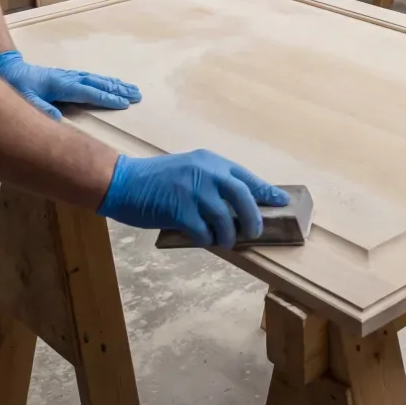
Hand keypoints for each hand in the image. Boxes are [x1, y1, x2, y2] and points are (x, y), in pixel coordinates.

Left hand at [0, 50, 140, 120]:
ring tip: (131, 88)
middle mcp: (69, 78)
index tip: (124, 103)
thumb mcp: (25, 100)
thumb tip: (59, 120)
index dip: (107, 99)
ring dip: (115, 84)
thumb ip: (41, 109)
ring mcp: (69, 76)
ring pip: (97, 79)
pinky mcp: (67, 77)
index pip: (89, 93)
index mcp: (62, 85)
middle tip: (137, 94)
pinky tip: (110, 83)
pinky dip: (104, 81)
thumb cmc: (16, 86)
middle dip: (118, 89)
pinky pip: (91, 78)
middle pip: (98, 83)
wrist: (9, 69)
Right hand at [97, 150, 289, 247]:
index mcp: (211, 162)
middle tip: (255, 232)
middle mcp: (207, 173)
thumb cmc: (156, 179)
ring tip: (226, 241)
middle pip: (243, 196)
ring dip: (228, 234)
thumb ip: (211, 182)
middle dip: (254, 217)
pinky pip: (202, 231)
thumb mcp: (189, 170)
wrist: (124, 181)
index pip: (247, 177)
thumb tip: (237, 206)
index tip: (281, 202)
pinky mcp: (180, 210)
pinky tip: (204, 240)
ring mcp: (194, 191)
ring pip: (225, 218)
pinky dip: (206, 239)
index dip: (266, 191)